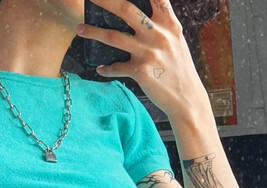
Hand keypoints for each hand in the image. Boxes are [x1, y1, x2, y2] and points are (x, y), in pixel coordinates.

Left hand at [76, 0, 211, 119]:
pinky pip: (116, 67)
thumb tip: (140, 16)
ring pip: (113, 37)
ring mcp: (148, 52)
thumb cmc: (180, 69)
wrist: (186, 98)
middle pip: (126, 9)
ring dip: (93, 32)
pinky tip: (100, 69)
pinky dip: (106, 69)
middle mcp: (158, 34)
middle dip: (105, 1)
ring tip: (80, 29)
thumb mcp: (176, 41)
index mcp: (168, 24)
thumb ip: (161, 25)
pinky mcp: (140, 71)